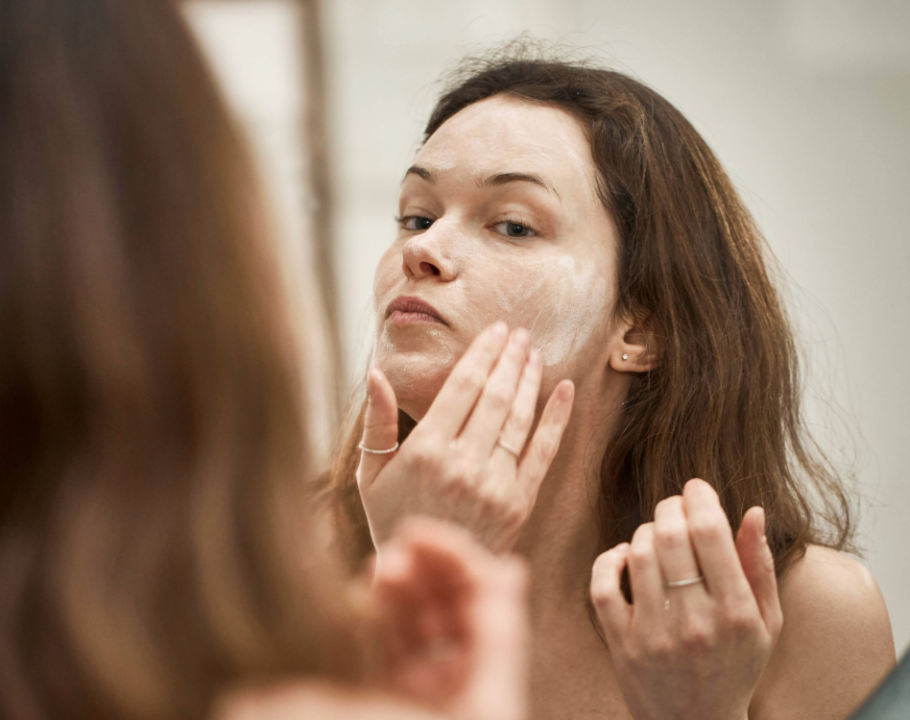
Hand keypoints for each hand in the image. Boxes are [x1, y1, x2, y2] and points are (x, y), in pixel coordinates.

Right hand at [357, 322, 574, 553]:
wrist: (428, 576)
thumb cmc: (393, 520)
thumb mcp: (370, 476)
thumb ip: (377, 424)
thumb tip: (375, 373)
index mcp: (425, 451)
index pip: (461, 387)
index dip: (482, 354)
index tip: (495, 331)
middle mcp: (463, 464)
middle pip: (494, 396)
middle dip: (509, 358)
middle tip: (519, 332)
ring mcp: (494, 484)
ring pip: (518, 418)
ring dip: (530, 379)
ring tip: (535, 352)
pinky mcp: (518, 501)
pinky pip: (543, 452)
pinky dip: (557, 418)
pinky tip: (565, 389)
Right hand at [365, 517, 529, 719]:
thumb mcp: (486, 701)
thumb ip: (498, 635)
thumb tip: (511, 567)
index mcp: (490, 671)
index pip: (477, 595)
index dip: (451, 556)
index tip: (416, 532)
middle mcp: (457, 673)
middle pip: (441, 602)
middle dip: (420, 569)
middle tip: (394, 551)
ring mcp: (420, 685)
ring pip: (407, 620)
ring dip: (393, 589)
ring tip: (377, 568)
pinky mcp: (382, 697)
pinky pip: (378, 649)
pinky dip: (369, 619)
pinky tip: (358, 598)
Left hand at [590, 479, 782, 719]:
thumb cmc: (735, 666)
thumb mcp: (765, 623)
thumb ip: (760, 565)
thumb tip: (752, 510)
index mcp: (735, 613)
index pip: (710, 532)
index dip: (699, 497)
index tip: (696, 488)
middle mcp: (695, 623)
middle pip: (670, 536)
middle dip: (670, 506)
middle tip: (674, 504)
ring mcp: (653, 635)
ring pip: (638, 554)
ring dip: (645, 531)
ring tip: (657, 534)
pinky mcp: (621, 645)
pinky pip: (603, 586)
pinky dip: (609, 560)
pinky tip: (625, 556)